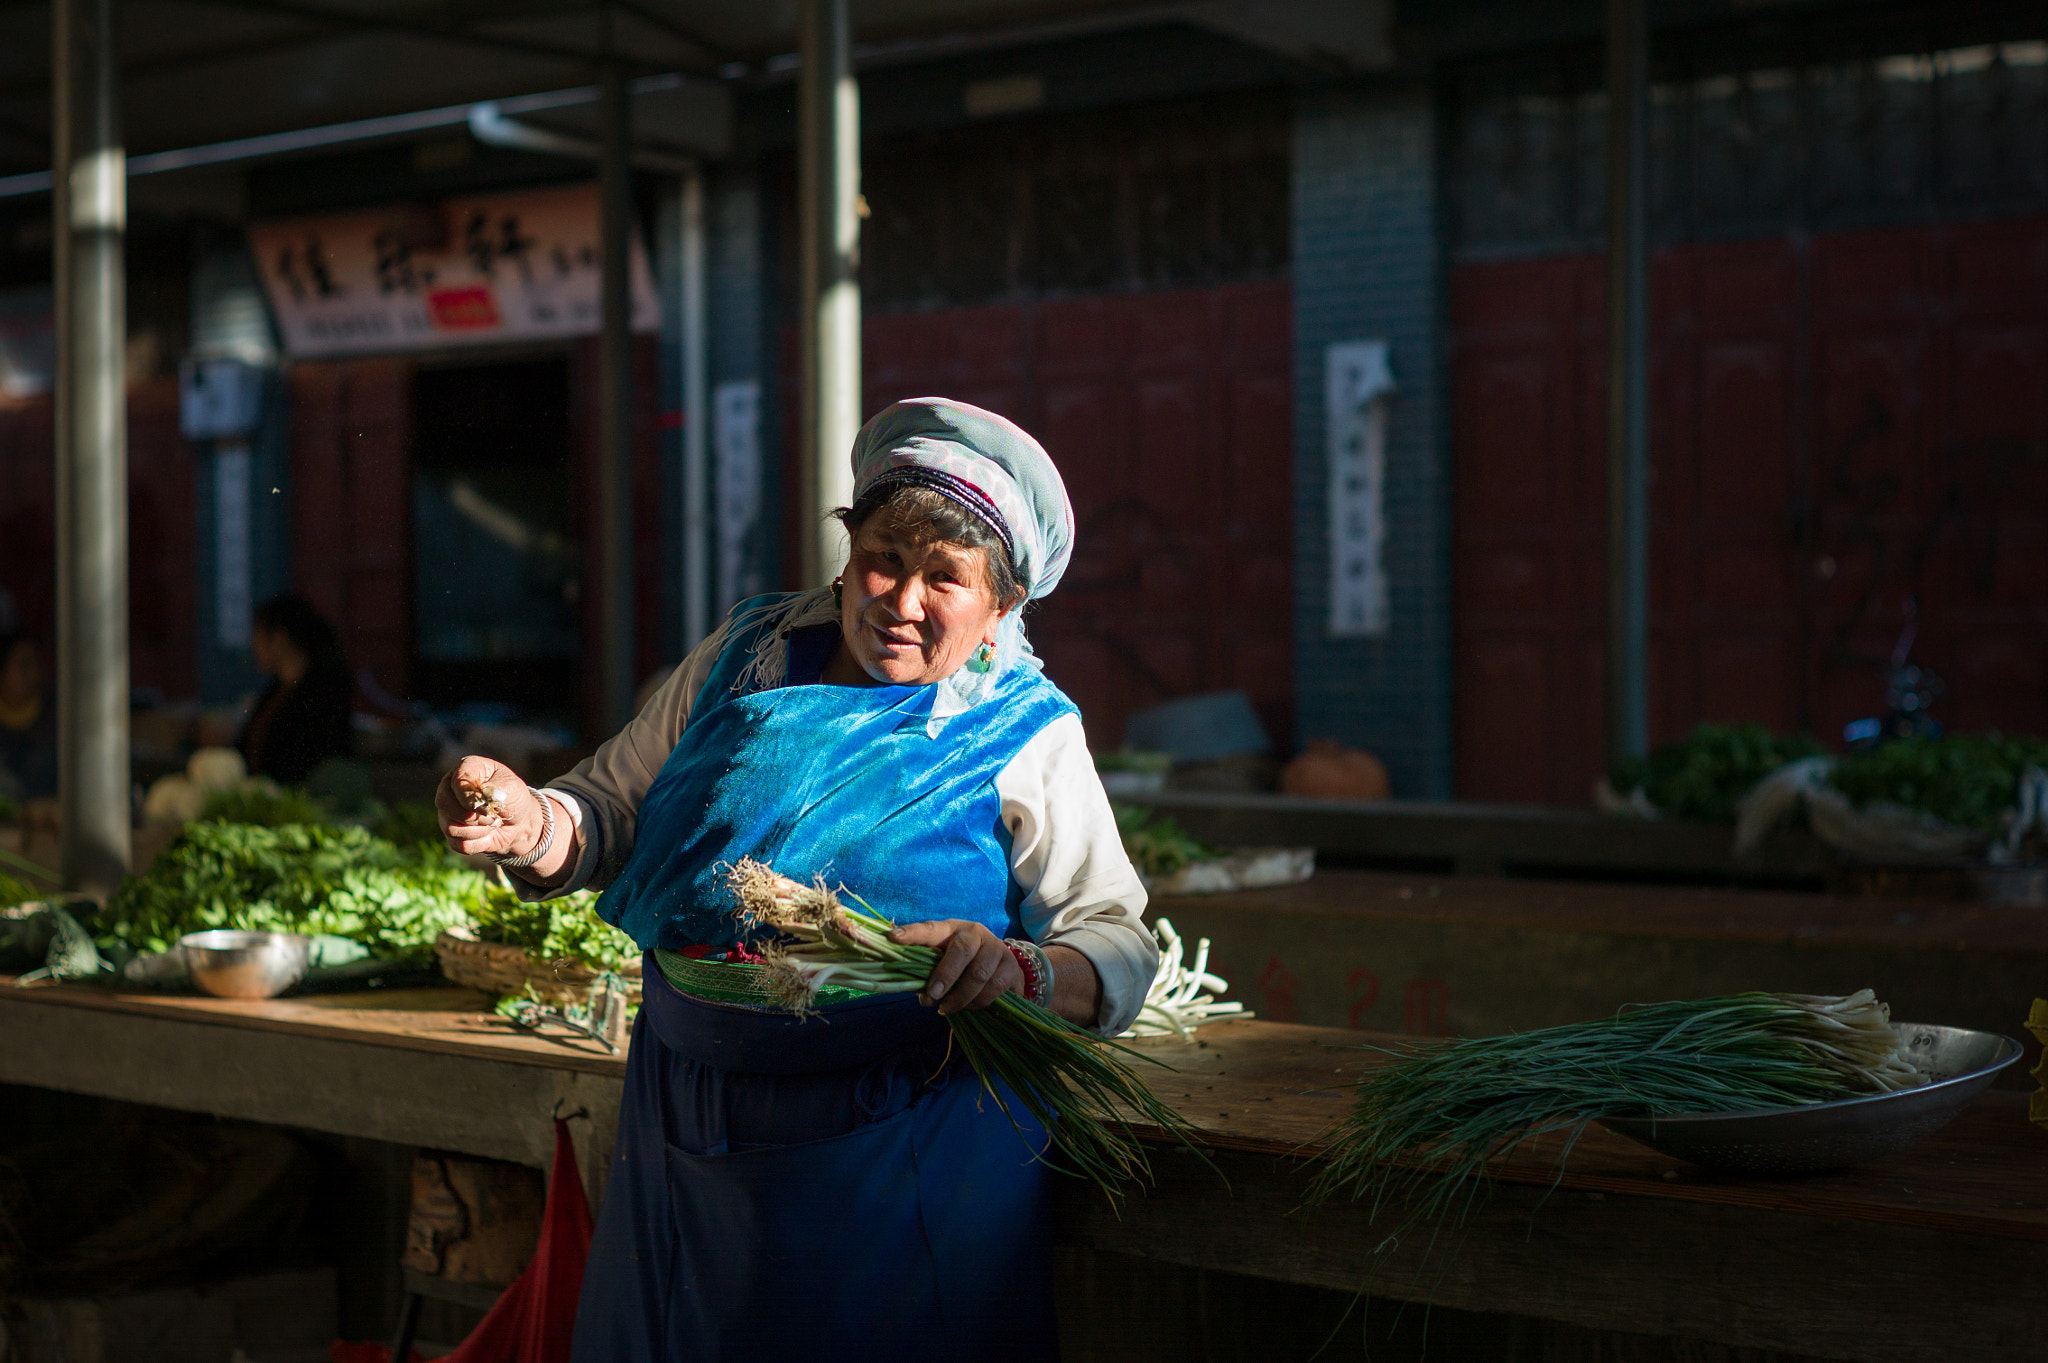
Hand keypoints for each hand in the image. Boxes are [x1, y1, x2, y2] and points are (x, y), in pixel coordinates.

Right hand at [434, 756, 546, 860]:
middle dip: (474, 816)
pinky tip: (487, 834)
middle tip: (493, 817)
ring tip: (493, 824)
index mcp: (466, 768)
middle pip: (444, 803)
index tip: (490, 805)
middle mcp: (450, 787)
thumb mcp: (511, 788)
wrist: (520, 822)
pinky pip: (458, 843)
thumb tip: (475, 801)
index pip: (457, 782)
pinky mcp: (451, 832)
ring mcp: (447, 811)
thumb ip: (493, 790)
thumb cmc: (513, 798)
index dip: (471, 798)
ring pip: (450, 827)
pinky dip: (479, 842)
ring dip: (479, 831)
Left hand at [889, 919, 1023, 1015]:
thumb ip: (928, 974)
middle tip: (932, 997)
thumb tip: (918, 993)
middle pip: (963, 950)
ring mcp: (997, 948)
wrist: (1000, 966)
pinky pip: (995, 988)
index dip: (912, 933)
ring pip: (979, 975)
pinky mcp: (1012, 967)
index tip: (893, 938)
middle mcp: (976, 933)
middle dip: (945, 976)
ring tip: (947, 1009)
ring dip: (960, 997)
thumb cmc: (962, 965)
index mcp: (951, 929)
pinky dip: (978, 1003)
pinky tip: (968, 1007)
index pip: (930, 928)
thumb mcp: (943, 962)